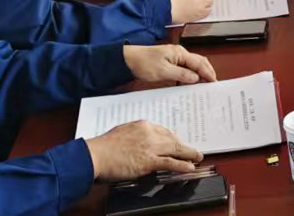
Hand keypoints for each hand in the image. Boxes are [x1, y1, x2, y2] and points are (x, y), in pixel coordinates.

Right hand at [87, 120, 203, 180]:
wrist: (96, 155)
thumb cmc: (104, 146)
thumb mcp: (122, 132)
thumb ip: (136, 135)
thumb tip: (142, 142)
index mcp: (143, 125)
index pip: (164, 131)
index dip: (173, 139)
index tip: (177, 142)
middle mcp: (150, 134)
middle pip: (172, 139)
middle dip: (184, 146)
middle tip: (193, 150)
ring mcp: (151, 147)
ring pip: (175, 149)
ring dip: (189, 154)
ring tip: (197, 157)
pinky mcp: (149, 161)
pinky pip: (170, 163)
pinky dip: (182, 165)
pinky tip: (189, 167)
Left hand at [123, 43, 217, 84]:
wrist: (128, 60)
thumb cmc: (143, 63)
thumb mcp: (163, 71)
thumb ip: (181, 74)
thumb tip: (196, 77)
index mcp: (180, 53)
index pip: (199, 63)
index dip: (208, 72)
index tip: (214, 82)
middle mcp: (180, 53)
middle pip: (199, 62)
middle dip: (207, 72)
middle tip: (212, 84)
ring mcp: (175, 57)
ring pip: (193, 65)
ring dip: (200, 74)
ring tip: (204, 85)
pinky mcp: (170, 62)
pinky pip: (185, 67)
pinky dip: (191, 74)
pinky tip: (190, 83)